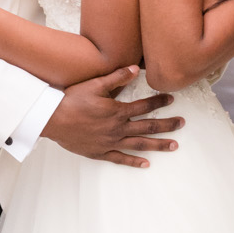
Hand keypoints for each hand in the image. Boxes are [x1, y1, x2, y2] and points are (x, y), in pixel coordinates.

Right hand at [43, 68, 183, 167]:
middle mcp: (118, 128)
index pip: (145, 106)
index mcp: (117, 111)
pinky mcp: (100, 152)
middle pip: (148, 126)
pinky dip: (134, 161)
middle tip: (182, 124)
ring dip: (158, 144)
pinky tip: (146, 164)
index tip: (171, 99)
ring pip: (139, 144)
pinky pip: (120, 158)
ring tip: (174, 146)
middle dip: (167, 125)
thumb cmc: (71, 100)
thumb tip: (135, 68)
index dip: (159, 101)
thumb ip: (116, 77)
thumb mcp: (94, 84)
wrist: (51, 120)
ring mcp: (110, 142)